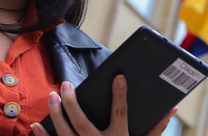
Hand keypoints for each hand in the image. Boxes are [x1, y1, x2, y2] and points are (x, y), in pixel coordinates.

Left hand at [30, 75, 177, 135]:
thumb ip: (157, 128)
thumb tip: (171, 108)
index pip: (120, 114)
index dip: (120, 95)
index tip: (118, 77)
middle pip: (82, 121)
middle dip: (73, 102)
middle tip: (66, 85)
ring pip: (66, 132)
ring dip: (56, 113)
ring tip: (52, 95)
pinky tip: (36, 124)